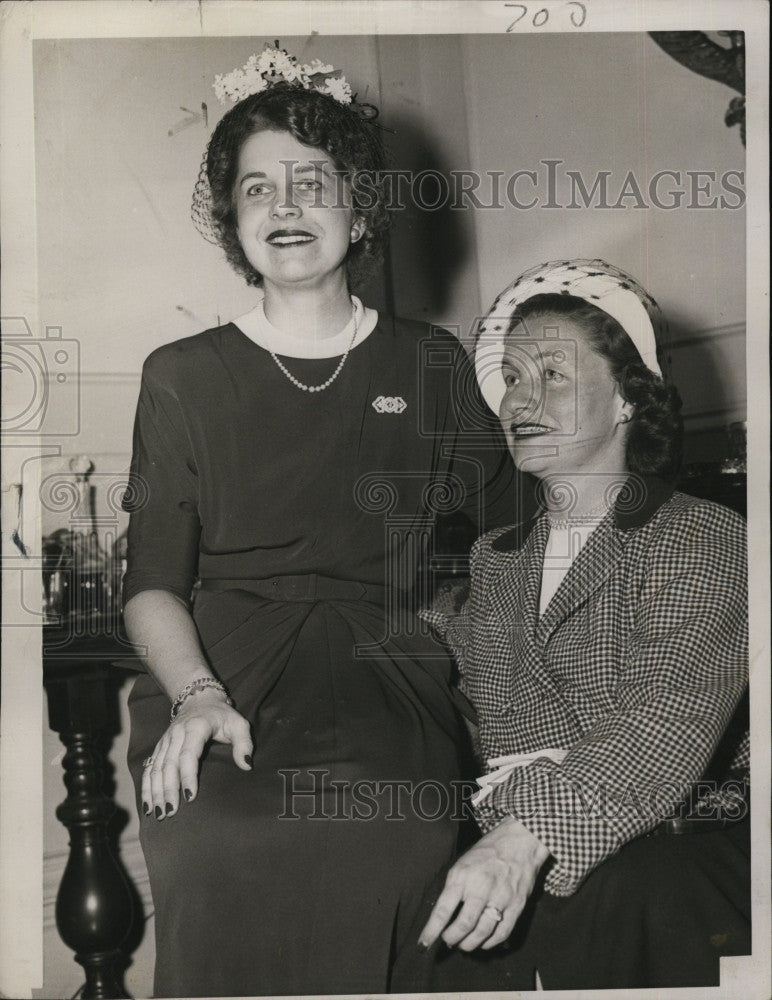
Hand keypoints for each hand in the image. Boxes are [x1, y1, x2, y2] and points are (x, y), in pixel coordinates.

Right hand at [141, 690, 252, 819]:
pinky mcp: (159, 747)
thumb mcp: (239, 724)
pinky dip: (146, 787)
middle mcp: (176, 734)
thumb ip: (244, 743)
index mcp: (196, 727)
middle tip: (171, 812)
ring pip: (156, 768)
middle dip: (168, 790)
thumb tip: (246, 765)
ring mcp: (165, 741)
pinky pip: (149, 768)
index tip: (190, 796)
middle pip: (169, 765)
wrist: (199, 699)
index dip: (188, 776)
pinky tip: (147, 805)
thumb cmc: (222, 716)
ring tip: (159, 814)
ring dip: (155, 792)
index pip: (188, 754)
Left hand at [418, 817, 548, 951]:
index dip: (432, 931)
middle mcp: (481, 887)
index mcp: (463, 876)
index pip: (443, 910)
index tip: (423, 944)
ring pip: (482, 933)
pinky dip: (489, 943)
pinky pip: (501, 933)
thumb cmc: (486, 853)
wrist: (520, 842)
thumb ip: (453, 888)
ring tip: (463, 944)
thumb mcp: (462, 863)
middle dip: (452, 939)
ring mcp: (501, 898)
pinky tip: (482, 942)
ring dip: (469, 944)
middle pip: (464, 925)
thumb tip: (444, 916)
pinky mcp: (516, 906)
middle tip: (448, 941)